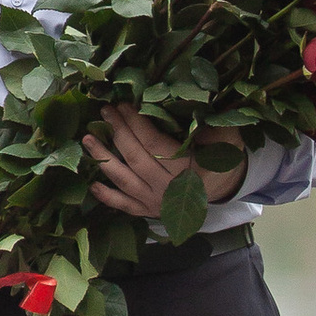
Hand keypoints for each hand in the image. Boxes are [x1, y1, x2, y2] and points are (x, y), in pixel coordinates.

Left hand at [82, 107, 245, 222]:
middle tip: (104, 112)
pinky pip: (125, 205)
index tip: (123, 105)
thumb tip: (193, 109)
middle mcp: (168, 188)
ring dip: (104, 159)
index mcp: (187, 169)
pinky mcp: (148, 210)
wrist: (224, 188)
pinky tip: (92, 183)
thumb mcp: (227, 140)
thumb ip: (213, 129)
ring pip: (125, 180)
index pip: (154, 144)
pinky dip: (108, 196)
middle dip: (118, 133)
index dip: (136, 123)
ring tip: (87, 139)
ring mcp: (156, 202)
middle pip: (136, 158)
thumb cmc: (222, 158)